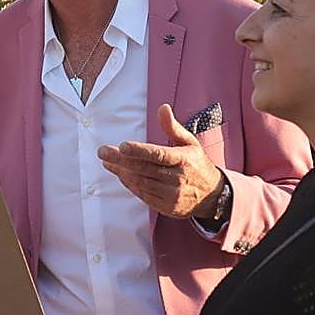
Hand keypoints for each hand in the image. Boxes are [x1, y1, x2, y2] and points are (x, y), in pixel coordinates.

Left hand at [97, 104, 224, 218]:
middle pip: (144, 169)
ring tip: (107, 162)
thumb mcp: (189, 143)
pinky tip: (120, 174)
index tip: (122, 146)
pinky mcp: (165, 207)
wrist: (212, 196)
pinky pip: (142, 194)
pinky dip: (129, 184)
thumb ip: (173, 127)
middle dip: (120, 160)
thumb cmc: (196, 164)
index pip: (158, 155)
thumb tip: (162, 108)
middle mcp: (177, 178)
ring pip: (140, 182)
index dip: (139, 151)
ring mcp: (171, 195)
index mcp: (183, 160)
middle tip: (103, 152)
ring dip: (121, 172)